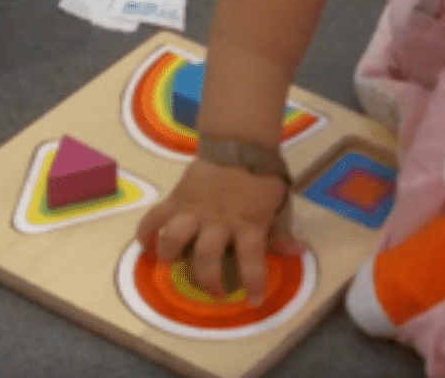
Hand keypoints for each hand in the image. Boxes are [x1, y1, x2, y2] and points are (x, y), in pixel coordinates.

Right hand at [135, 157, 302, 303]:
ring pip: (175, 236)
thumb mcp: (279, 204)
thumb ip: (283, 231)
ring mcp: (195, 210)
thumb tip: (299, 252)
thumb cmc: (261, 178)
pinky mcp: (177, 199)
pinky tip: (146, 247)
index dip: (253, 282)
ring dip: (170, 254)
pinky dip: (146, 233)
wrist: (239, 144)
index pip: (252, 259)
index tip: (254, 301)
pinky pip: (154, 217)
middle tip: (215, 292)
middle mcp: (219, 221)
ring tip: (170, 265)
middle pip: (207, 256)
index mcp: (248, 223)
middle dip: (208, 280)